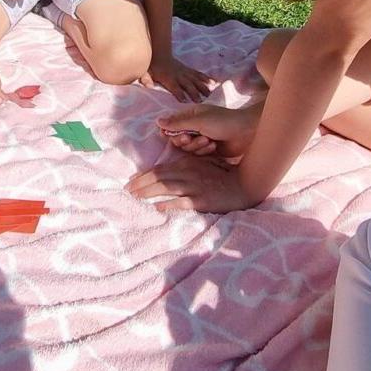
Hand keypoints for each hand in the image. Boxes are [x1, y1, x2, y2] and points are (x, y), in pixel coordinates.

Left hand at [124, 153, 253, 212]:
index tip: (131, 181)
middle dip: (141, 183)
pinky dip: (168, 204)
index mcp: (187, 163)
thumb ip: (184, 167)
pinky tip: (157, 207)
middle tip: (127, 190)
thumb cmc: (222, 175)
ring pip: (165, 187)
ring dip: (148, 192)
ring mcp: (194, 186)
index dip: (143, 175)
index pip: (159, 168)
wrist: (243, 185)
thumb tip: (164, 174)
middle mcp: (188, 172)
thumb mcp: (202, 165)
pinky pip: (181, 202)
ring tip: (136, 197)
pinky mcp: (201, 200)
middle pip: (158, 177)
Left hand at [139, 55, 216, 102]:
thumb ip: (146, 79)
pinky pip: (198, 74)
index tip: (185, 102)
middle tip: (201, 101)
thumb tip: (146, 86)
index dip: (179, 94)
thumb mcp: (146, 73)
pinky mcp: (188, 70)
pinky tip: (213, 82)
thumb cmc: (152, 67)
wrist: (159, 54)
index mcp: (168, 78)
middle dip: (194, 93)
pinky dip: (206, 78)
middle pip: (188, 85)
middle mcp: (178, 75)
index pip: (174, 87)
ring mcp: (185, 72)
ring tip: (210, 94)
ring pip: (195, 79)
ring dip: (203, 87)